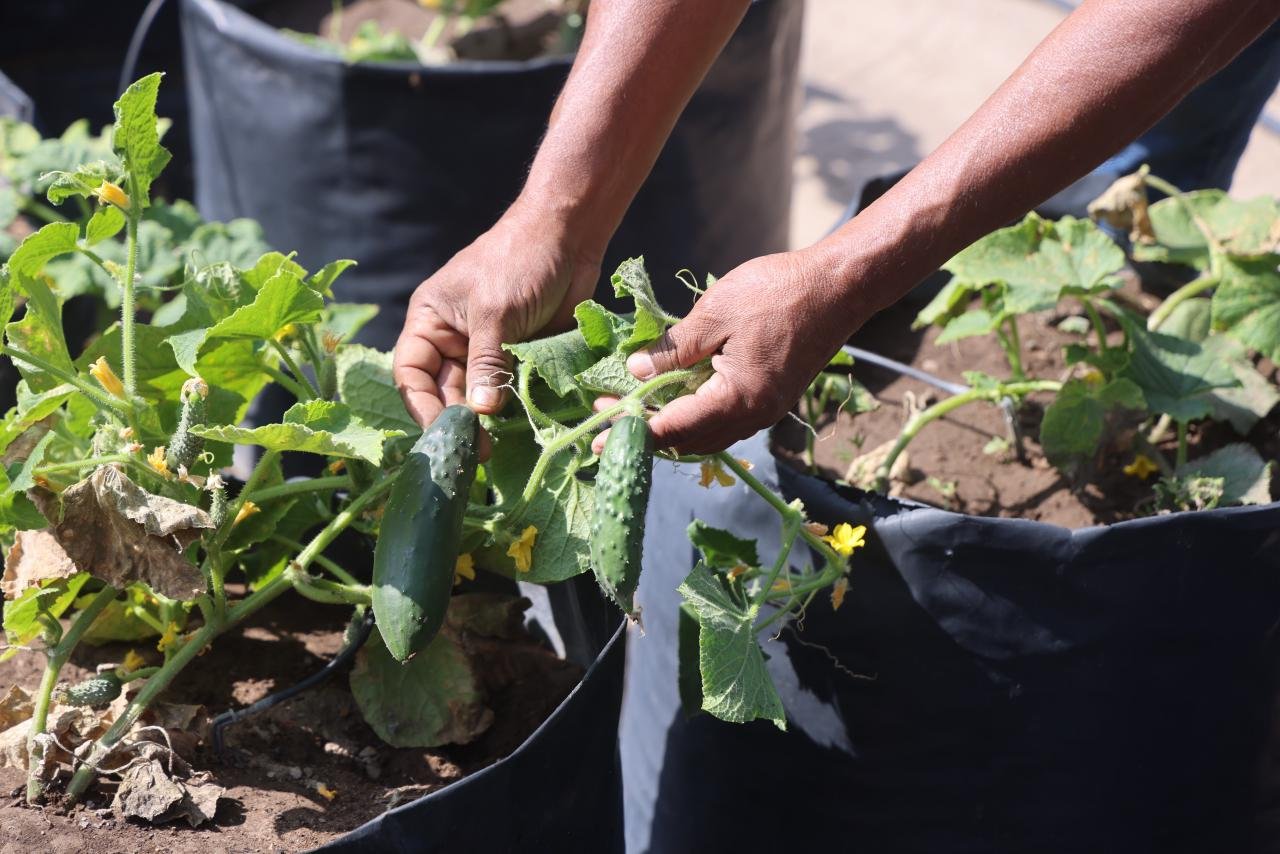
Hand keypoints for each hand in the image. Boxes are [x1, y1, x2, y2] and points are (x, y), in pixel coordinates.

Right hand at [393, 201, 601, 443]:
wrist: (570, 236)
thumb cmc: (520, 261)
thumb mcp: (496, 313)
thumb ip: (486, 363)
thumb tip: (479, 413)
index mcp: (430, 320)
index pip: (411, 372)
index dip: (422, 405)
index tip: (442, 433)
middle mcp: (452, 337)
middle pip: (443, 391)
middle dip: (457, 421)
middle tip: (477, 451)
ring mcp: (486, 348)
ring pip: (475, 395)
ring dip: (484, 421)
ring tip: (495, 448)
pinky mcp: (518, 355)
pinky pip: (507, 390)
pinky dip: (511, 410)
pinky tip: (518, 430)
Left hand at [592, 248, 866, 455]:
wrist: (840, 286)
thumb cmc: (778, 293)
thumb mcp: (715, 314)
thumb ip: (673, 349)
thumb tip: (635, 373)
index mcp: (737, 400)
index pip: (674, 429)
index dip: (633, 432)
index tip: (599, 434)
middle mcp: (752, 417)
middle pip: (689, 442)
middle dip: (646, 431)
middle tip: (606, 413)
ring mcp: (765, 410)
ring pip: (706, 434)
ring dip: (670, 425)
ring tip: (634, 406)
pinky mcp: (770, 398)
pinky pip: (723, 420)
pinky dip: (693, 415)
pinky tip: (673, 394)